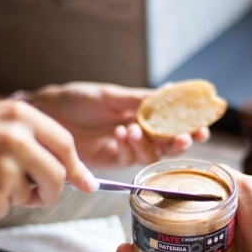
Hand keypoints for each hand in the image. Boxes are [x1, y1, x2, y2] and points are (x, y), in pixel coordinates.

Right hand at [0, 100, 95, 220]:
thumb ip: (35, 141)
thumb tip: (79, 176)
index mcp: (18, 115)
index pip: (66, 144)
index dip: (77, 166)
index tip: (85, 182)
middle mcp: (16, 140)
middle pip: (58, 176)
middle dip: (52, 191)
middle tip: (37, 193)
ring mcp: (4, 170)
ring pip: (31, 196)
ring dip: (14, 195)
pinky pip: (5, 209)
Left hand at [26, 82, 209, 167]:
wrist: (48, 114)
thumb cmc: (77, 99)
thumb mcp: (111, 95)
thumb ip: (140, 99)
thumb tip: (172, 92)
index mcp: (141, 112)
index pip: (172, 120)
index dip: (189, 124)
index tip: (202, 124)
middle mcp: (139, 131)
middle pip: (168, 142)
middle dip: (180, 141)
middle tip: (186, 138)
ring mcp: (126, 147)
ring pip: (152, 154)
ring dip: (151, 143)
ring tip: (135, 128)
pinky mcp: (112, 160)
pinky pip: (131, 159)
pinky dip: (131, 147)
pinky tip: (122, 134)